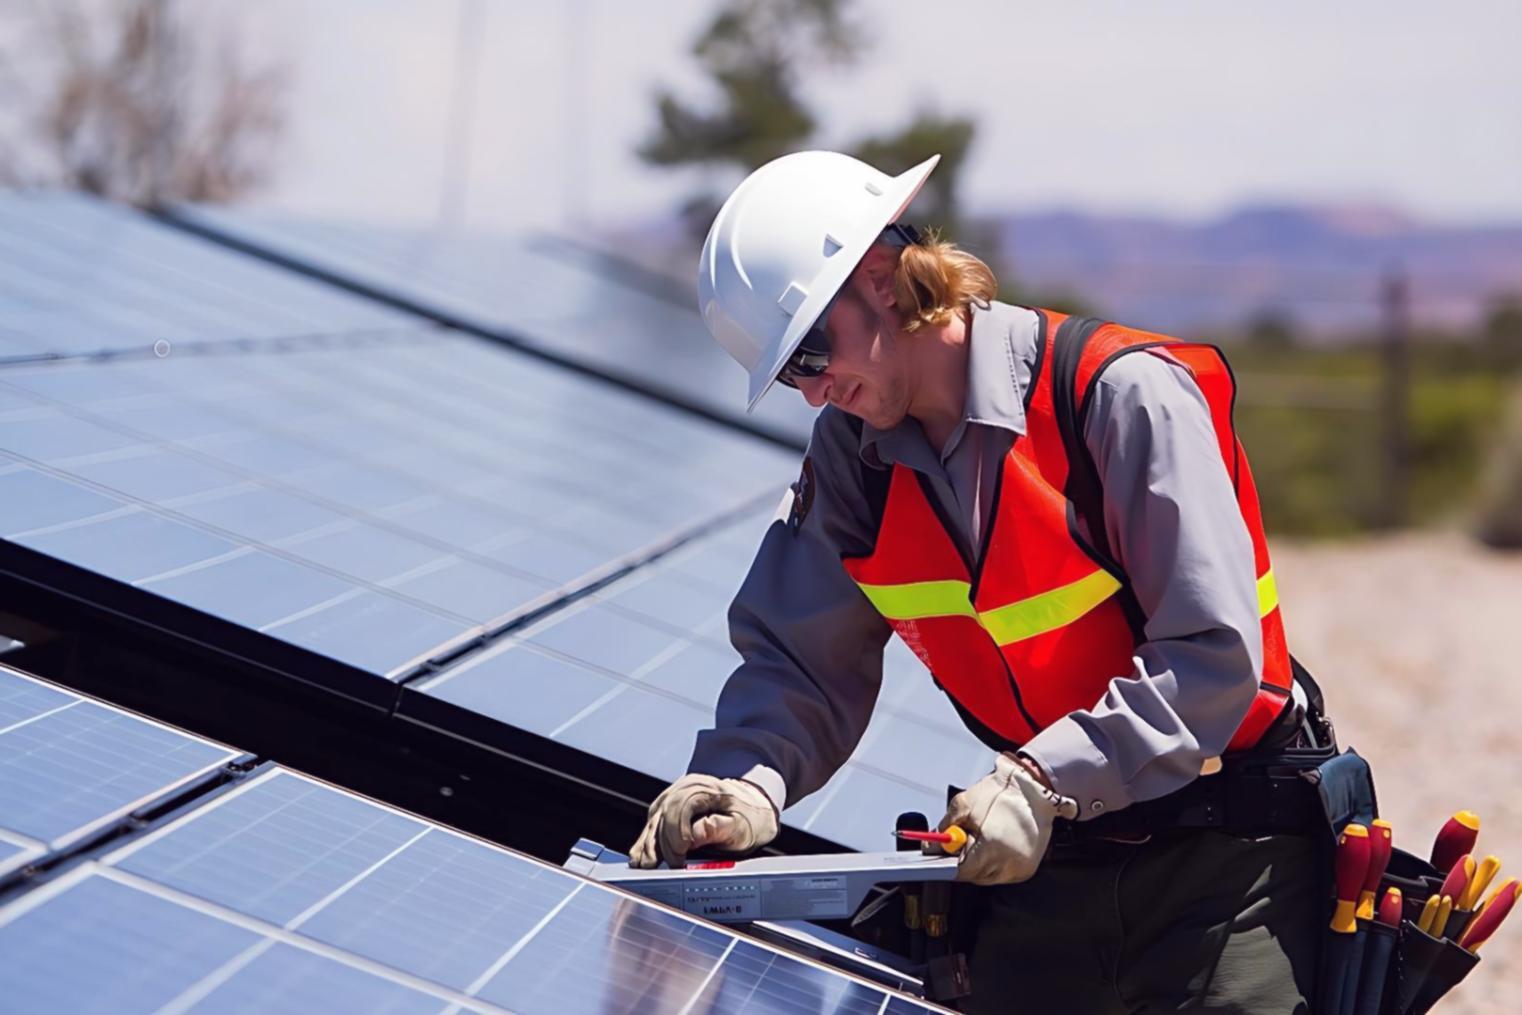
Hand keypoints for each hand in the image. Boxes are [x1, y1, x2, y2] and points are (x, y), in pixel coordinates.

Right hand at [629, 774, 779, 867]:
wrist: (751, 806)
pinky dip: (646, 842)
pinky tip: (641, 857)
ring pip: (654, 819)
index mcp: (705, 788)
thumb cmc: (749, 817)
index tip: (681, 856)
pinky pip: (652, 824)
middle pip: (664, 814)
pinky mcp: (667, 807)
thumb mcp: (743, 825)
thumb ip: (719, 829)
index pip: (680, 807)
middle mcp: (685, 787)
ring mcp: (674, 796)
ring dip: (649, 845)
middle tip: (669, 867)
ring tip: (647, 867)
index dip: (676, 833)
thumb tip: (696, 835)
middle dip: (662, 844)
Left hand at [940, 753, 1077, 884]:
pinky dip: (996, 862)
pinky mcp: (1028, 869)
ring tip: (984, 837)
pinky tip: (997, 842)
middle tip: (963, 841)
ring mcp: (1020, 869)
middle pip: (974, 877)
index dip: (949, 862)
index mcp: (991, 849)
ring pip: (989, 876)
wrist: (1033, 787)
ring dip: (981, 862)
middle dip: (965, 860)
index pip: (961, 872)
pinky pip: (1004, 873)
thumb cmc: (1001, 792)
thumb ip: (946, 827)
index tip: (944, 853)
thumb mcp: (964, 804)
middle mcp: (1008, 864)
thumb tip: (934, 843)